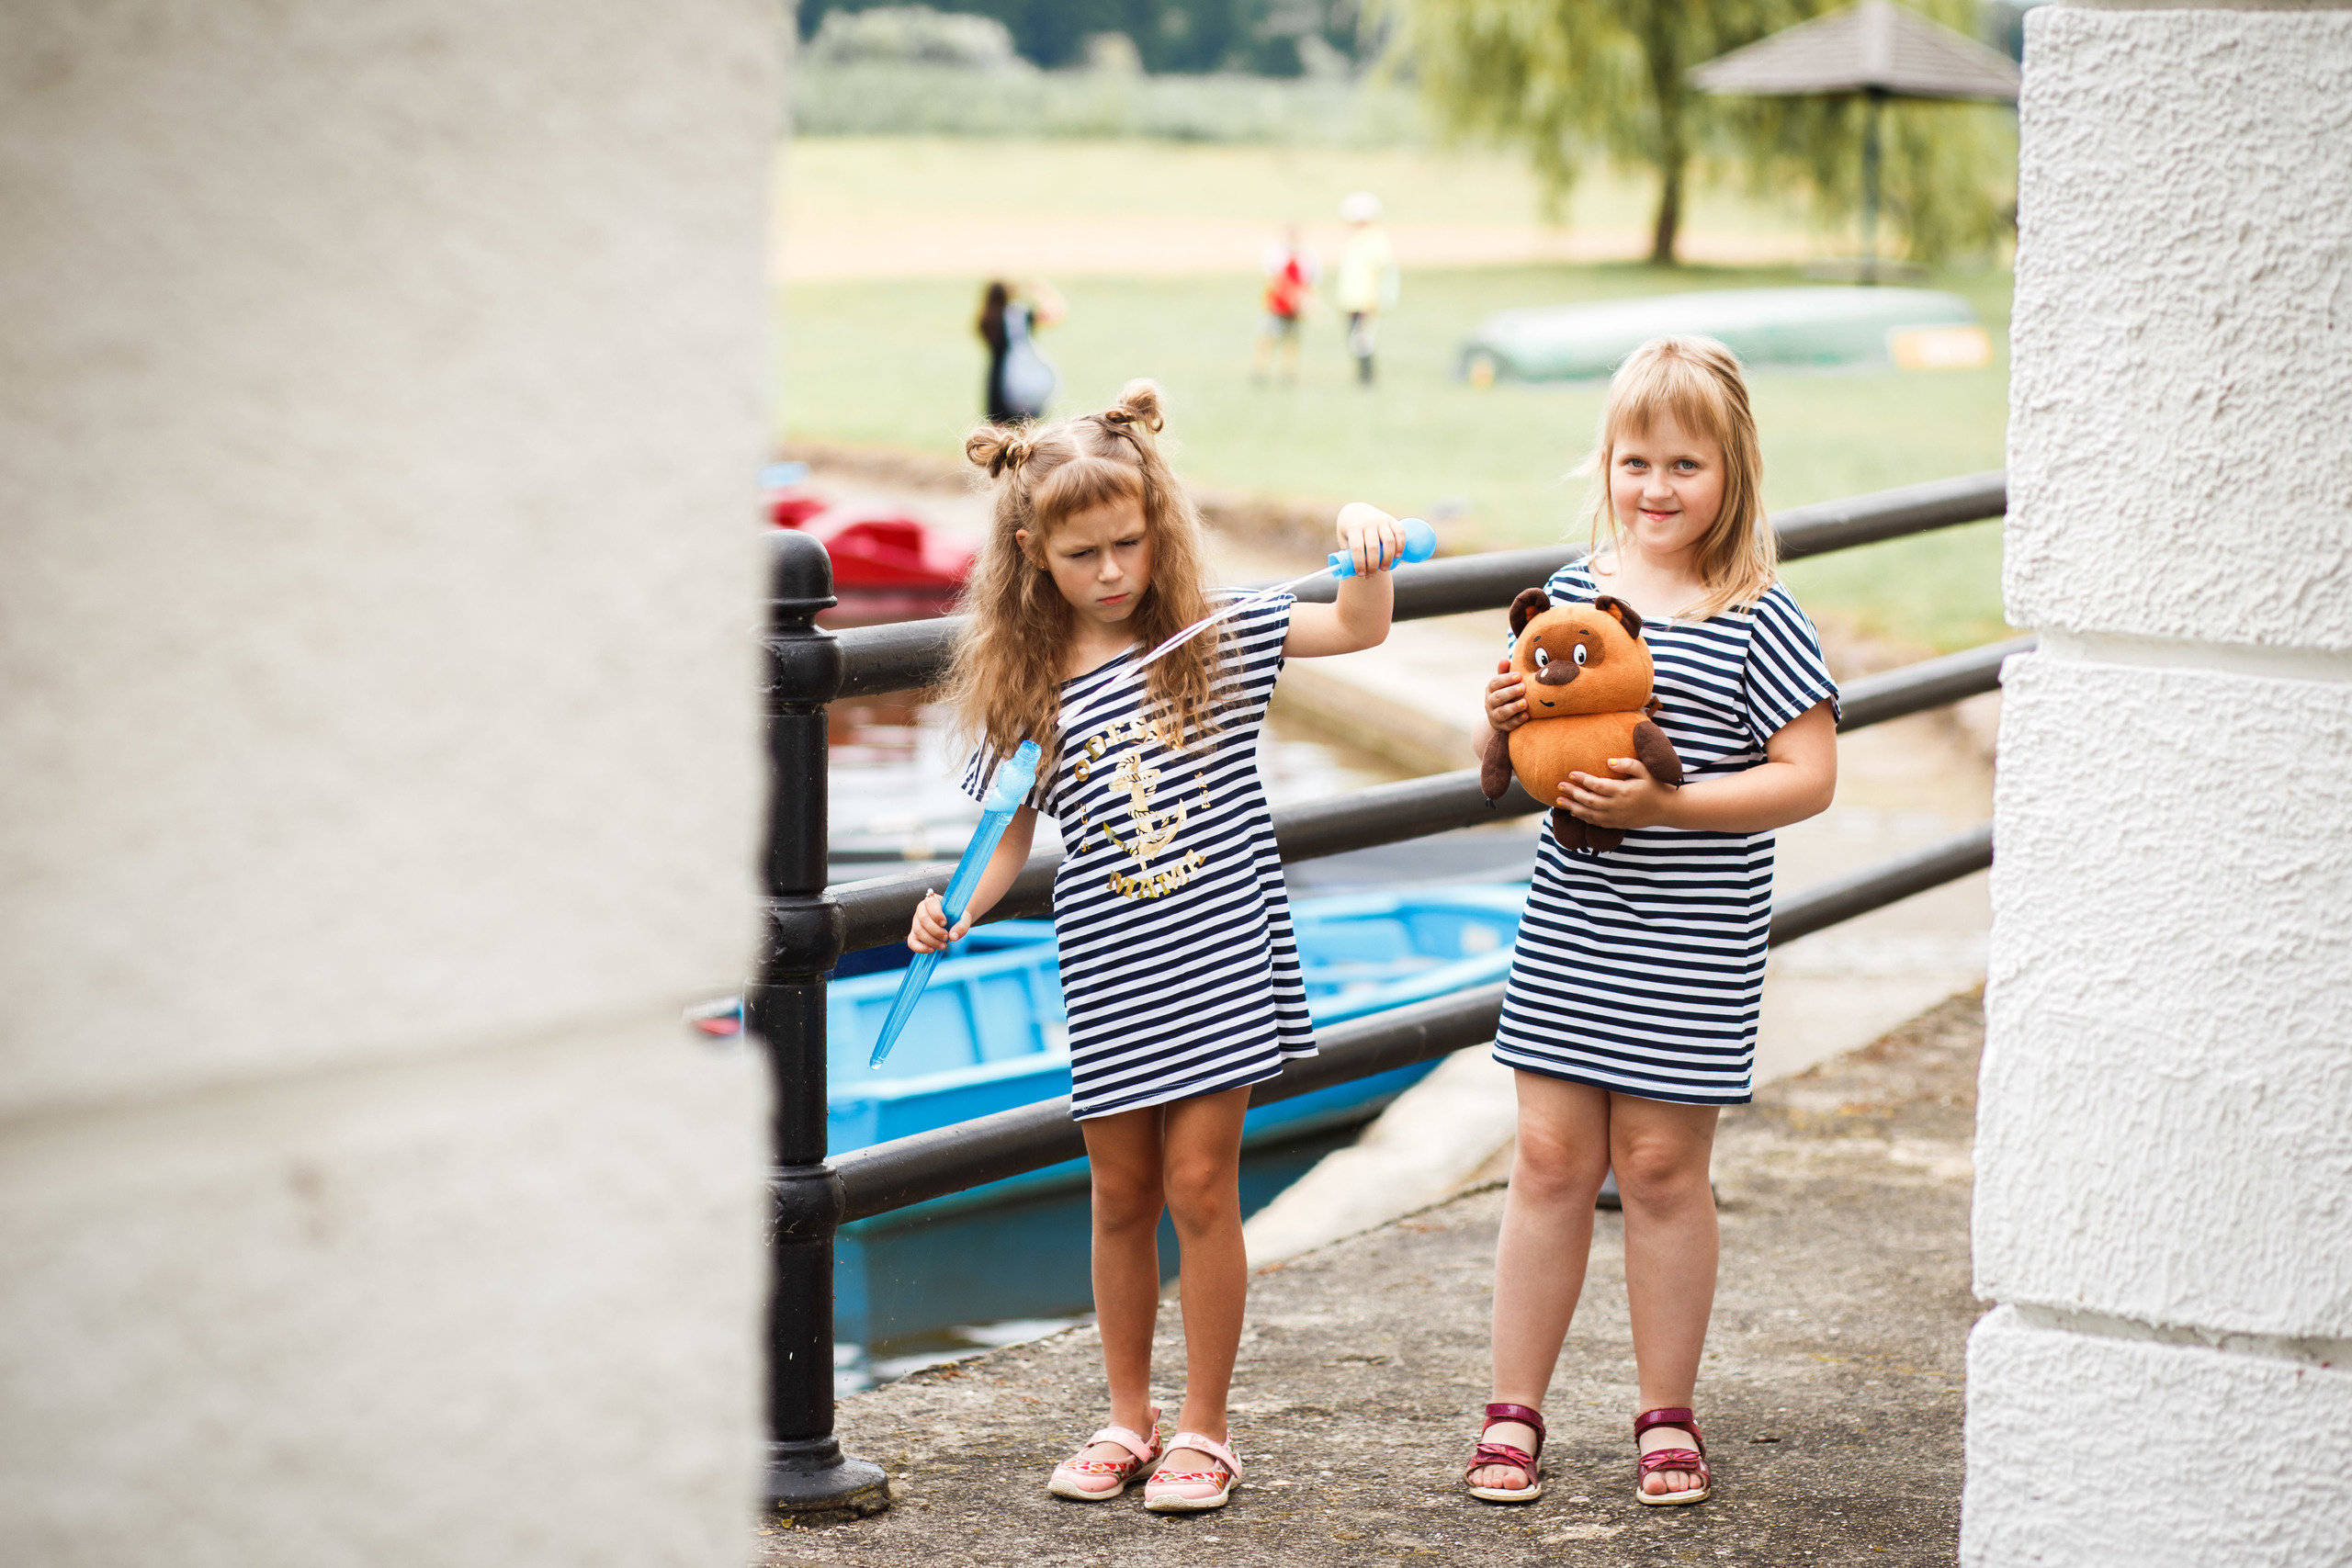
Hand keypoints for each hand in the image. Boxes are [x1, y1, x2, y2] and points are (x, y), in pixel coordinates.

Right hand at [907, 889, 970, 953]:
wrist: (953, 923)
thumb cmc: (957, 918)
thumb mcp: (964, 919)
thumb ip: (962, 926)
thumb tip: (953, 937)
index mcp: (933, 901)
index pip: (930, 903)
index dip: (936, 914)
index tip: (945, 923)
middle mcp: (921, 910)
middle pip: (923, 919)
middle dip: (935, 931)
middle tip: (946, 937)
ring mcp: (916, 922)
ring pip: (918, 931)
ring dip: (931, 940)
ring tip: (943, 945)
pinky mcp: (914, 934)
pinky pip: (911, 942)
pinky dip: (920, 948)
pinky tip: (932, 950)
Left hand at [1334, 502, 1408, 576]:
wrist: (1357, 511)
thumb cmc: (1349, 530)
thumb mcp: (1343, 539)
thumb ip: (1348, 554)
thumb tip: (1354, 573)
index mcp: (1354, 527)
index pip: (1357, 548)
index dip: (1360, 563)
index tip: (1361, 574)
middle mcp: (1368, 522)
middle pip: (1373, 547)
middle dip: (1373, 565)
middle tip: (1372, 574)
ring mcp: (1381, 520)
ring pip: (1388, 541)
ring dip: (1388, 558)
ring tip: (1385, 568)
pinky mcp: (1392, 520)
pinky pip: (1399, 533)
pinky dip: (1401, 545)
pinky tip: (1398, 556)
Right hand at [1484, 659, 1527, 732]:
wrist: (1501, 717)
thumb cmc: (1507, 694)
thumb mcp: (1504, 683)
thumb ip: (1505, 672)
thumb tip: (1504, 660)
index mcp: (1491, 689)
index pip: (1495, 683)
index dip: (1506, 679)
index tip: (1519, 675)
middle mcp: (1490, 703)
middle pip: (1498, 697)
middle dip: (1510, 692)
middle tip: (1523, 688)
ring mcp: (1495, 716)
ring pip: (1502, 712)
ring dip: (1514, 707)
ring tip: (1525, 703)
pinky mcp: (1502, 727)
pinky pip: (1509, 725)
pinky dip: (1517, 720)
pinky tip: (1527, 715)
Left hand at [1557, 756, 1680, 830]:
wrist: (1667, 809)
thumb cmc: (1656, 786)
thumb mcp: (1645, 771)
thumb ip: (1627, 764)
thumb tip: (1608, 761)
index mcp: (1623, 791)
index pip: (1597, 785)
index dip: (1582, 780)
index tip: (1571, 773)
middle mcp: (1617, 806)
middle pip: (1588, 801)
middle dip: (1572, 793)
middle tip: (1559, 785)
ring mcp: (1616, 817)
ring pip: (1589, 814)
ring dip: (1572, 808)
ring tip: (1558, 801)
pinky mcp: (1617, 824)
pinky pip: (1596, 823)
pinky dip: (1583, 818)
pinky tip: (1574, 813)